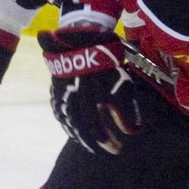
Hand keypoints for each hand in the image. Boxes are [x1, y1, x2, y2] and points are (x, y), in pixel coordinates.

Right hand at [39, 28, 145, 154]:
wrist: (81, 37)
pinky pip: (59, 112)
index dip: (105, 140)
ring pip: (68, 121)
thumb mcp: (121, 81)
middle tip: (105, 151)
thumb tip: (132, 130)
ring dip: (80, 136)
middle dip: (94, 142)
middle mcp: (73, 96)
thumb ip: (126, 107)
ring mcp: (61, 93)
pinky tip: (74, 131)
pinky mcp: (56, 89)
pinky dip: (67, 125)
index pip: (94, 126)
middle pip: (80, 127)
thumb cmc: (106, 59)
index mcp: (89, 94)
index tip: (117, 149)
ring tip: (91, 145)